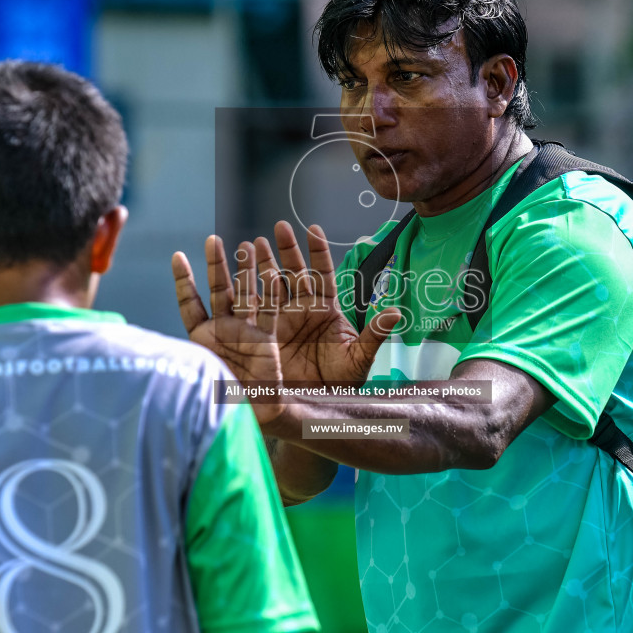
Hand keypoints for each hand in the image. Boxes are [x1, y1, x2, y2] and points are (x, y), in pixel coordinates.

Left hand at [174, 236, 287, 422]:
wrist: (251, 417)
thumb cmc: (220, 404)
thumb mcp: (197, 379)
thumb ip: (185, 362)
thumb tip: (156, 354)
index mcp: (201, 339)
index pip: (190, 304)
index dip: (184, 281)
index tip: (178, 256)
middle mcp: (222, 331)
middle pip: (218, 291)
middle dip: (215, 265)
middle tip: (213, 239)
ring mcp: (245, 333)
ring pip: (245, 295)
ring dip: (245, 271)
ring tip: (245, 245)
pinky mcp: (266, 340)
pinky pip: (270, 312)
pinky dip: (270, 294)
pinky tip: (271, 273)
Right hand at [251, 222, 398, 385]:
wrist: (314, 404)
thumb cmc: (340, 383)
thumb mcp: (358, 358)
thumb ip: (374, 334)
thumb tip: (397, 313)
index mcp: (326, 309)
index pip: (322, 273)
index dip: (317, 251)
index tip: (312, 228)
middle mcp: (302, 309)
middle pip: (294, 272)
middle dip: (286, 249)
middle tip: (278, 227)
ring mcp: (282, 319)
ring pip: (271, 284)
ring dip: (262, 263)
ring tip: (252, 243)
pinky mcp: (263, 333)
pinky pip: (253, 308)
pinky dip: (245, 290)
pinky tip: (235, 273)